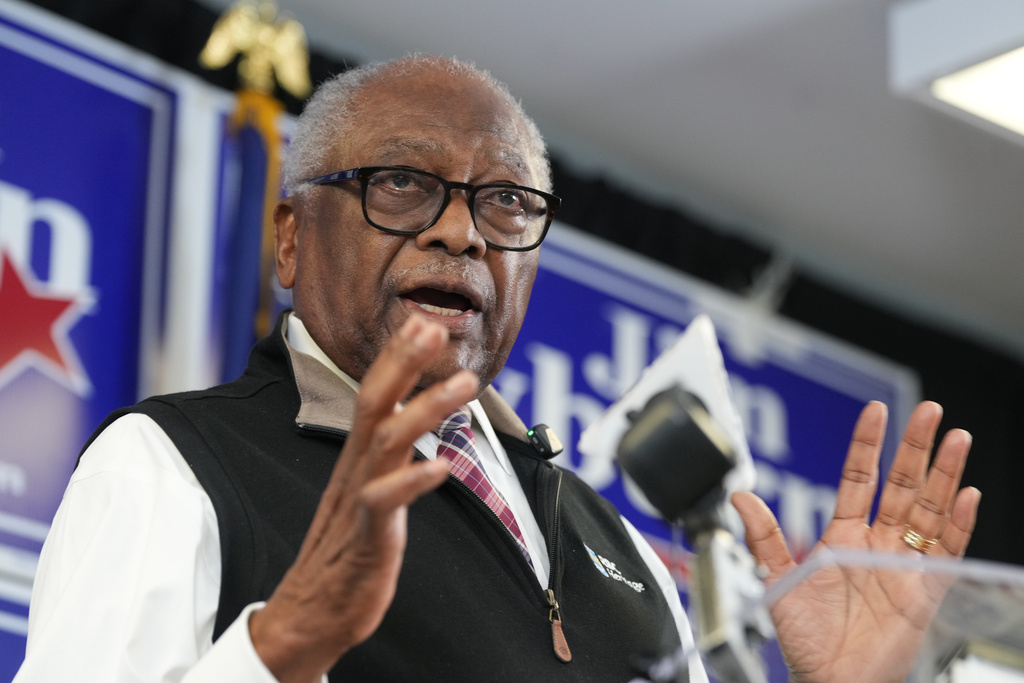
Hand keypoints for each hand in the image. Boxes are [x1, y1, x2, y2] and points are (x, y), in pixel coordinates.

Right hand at [249, 315, 475, 682]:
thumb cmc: (345, 550)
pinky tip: (442, 467)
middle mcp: (356, 470)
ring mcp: (359, 500)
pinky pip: (385, 503)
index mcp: (358, 458)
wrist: (311, 612)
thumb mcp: (369, 491)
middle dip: (403, 362)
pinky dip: (412, 481)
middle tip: (432, 327)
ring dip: (426, 409)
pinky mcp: (366, 536)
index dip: (397, 357)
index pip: (375, 394)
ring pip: (387, 442)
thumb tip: (412, 424)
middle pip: (375, 403)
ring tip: (464, 386)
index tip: (421, 322)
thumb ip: (389, 457)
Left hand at [732, 401, 979, 682]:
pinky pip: (947, 551)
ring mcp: (905, 565)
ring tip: (957, 439)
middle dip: (915, 447)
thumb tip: (740, 495)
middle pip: (902, 485)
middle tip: (929, 410)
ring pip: (930, 509)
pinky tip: (966, 495)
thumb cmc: (805, 639)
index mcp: (843, 537)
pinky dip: (959, 523)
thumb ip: (763, 536)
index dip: (867, 445)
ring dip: (944, 474)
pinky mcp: (925, 591)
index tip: (875, 412)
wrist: (830, 682)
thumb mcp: (776, 580)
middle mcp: (878, 544)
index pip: (859, 479)